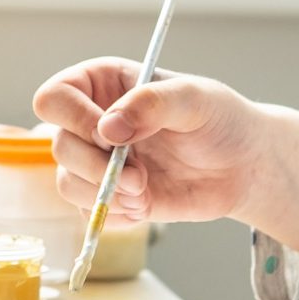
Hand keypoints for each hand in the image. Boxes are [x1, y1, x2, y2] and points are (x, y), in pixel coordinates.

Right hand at [32, 59, 298, 238]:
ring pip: (66, 182)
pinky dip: (114, 215)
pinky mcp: (109, 195)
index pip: (56, 97)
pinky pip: (88, 211)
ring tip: (145, 195)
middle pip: (58, 145)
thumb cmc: (220, 119)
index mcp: (102, 84)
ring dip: (105, 195)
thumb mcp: (194, 99)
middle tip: (139, 178)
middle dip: (96, 168)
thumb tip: (109, 128)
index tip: (111, 137)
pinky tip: (146, 206)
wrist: (243, 165)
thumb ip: (151, 104)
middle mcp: (92, 121)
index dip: (74, 119)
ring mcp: (98, 160)